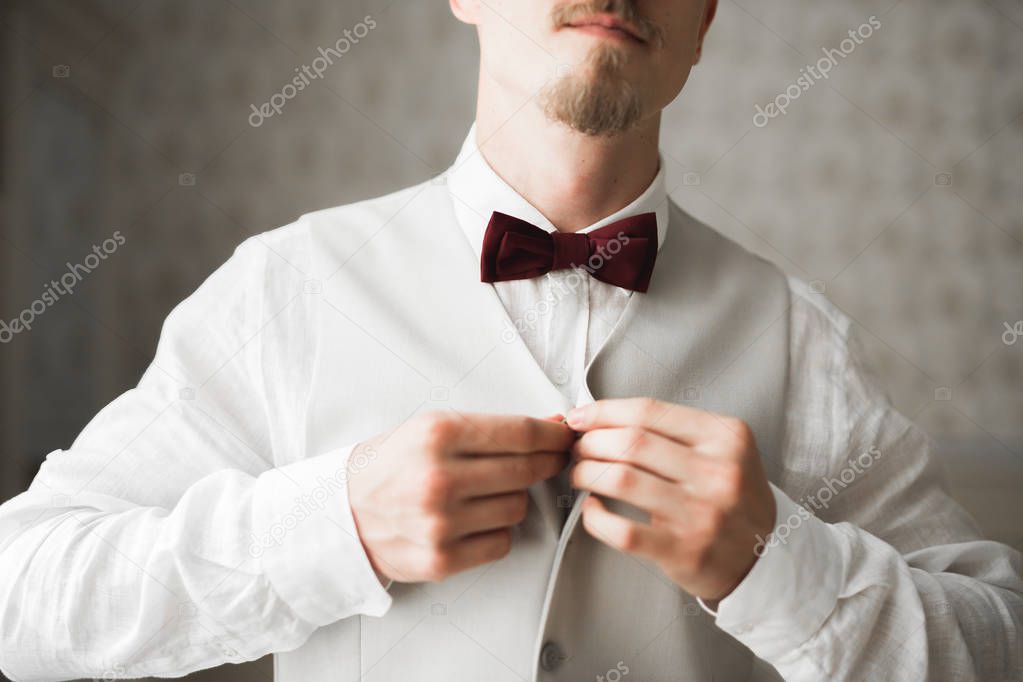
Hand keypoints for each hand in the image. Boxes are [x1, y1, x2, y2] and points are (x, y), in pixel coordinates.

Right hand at [349, 411, 574, 582]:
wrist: (342, 512)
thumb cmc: (390, 466)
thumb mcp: (431, 428)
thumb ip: (490, 429)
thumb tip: (551, 426)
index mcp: (437, 435)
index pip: (520, 434)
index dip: (553, 436)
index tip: (565, 437)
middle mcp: (438, 478)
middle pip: (526, 471)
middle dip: (544, 464)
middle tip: (545, 460)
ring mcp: (440, 523)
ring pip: (518, 508)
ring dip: (513, 499)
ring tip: (485, 493)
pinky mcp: (441, 559)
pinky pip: (502, 542)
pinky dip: (497, 531)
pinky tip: (475, 520)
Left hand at [567, 398, 775, 601]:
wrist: (763, 554)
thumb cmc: (732, 497)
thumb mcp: (724, 449)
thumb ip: (675, 430)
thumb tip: (605, 417)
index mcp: (726, 437)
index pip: (650, 412)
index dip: (604, 411)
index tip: (581, 417)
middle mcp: (717, 472)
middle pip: (631, 442)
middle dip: (591, 442)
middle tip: (578, 448)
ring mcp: (701, 513)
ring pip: (622, 480)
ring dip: (587, 473)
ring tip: (581, 473)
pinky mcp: (683, 550)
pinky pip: (622, 529)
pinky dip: (596, 517)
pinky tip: (593, 509)